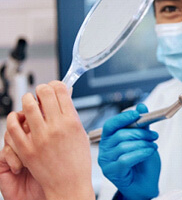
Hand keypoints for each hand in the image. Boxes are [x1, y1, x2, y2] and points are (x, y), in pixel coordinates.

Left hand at [5, 81, 94, 199]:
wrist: (69, 185)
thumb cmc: (77, 162)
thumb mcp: (80, 134)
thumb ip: (71, 115)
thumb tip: (63, 99)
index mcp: (71, 122)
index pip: (60, 91)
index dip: (56, 85)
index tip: (54, 86)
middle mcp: (56, 128)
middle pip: (44, 93)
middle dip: (42, 89)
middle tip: (41, 93)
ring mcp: (40, 138)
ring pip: (28, 106)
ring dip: (28, 99)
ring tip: (29, 102)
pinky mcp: (27, 149)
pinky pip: (13, 127)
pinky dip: (14, 118)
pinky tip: (18, 118)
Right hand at [98, 103, 160, 199]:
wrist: (145, 185)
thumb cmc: (143, 164)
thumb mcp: (144, 140)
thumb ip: (142, 125)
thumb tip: (142, 106)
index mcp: (109, 140)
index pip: (111, 125)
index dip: (123, 118)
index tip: (137, 114)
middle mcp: (104, 150)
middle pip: (120, 134)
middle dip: (140, 133)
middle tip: (154, 135)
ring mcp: (106, 162)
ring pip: (124, 146)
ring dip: (143, 144)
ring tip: (153, 146)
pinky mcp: (111, 172)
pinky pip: (126, 159)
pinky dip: (141, 153)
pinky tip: (149, 152)